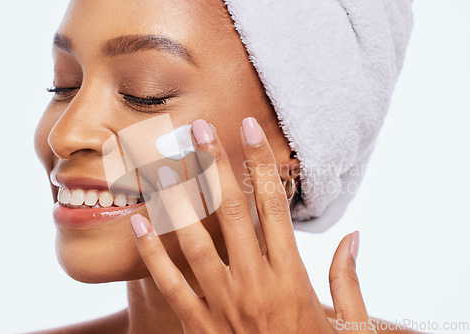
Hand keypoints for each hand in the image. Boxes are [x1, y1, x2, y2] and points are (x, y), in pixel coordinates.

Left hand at [130, 118, 375, 333]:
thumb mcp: (351, 328)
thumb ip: (349, 280)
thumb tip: (355, 236)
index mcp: (292, 278)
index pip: (274, 206)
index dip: (260, 163)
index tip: (248, 129)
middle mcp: (254, 283)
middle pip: (230, 211)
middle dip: (214, 165)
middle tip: (198, 129)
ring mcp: (222, 305)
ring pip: (194, 240)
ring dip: (177, 199)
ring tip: (160, 164)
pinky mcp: (198, 326)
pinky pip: (170, 283)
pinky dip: (152, 251)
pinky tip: (138, 220)